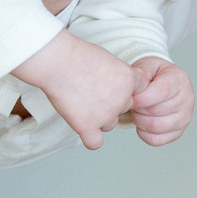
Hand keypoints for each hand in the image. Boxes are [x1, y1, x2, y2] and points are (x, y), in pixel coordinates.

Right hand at [11, 29, 134, 149]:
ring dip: (99, 118)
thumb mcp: (107, 57)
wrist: (58, 61)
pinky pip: (95, 142)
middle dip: (110, 102)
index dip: (121, 88)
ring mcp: (105, 114)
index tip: (107, 82)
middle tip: (90, 91)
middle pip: (123, 108)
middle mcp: (121, 99)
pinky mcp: (87, 125)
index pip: (138, 91)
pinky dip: (91, 138)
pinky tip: (83, 128)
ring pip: (110, 124)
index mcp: (129, 79)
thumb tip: (117, 83)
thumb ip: (118, 74)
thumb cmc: (77, 55)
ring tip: (81, 103)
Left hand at [128, 57, 191, 145]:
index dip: (143, 97)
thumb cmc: (154, 75)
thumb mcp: (148, 65)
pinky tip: (141, 123)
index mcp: (180, 80)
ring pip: (156, 127)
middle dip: (138, 108)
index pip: (163, 91)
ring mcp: (184, 118)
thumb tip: (138, 75)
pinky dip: (144, 134)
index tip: (131, 98)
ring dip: (140, 121)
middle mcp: (187, 99)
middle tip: (132, 103)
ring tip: (137, 111)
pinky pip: (157, 140)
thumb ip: (142, 69)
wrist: (163, 86)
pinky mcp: (178, 132)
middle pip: (157, 111)